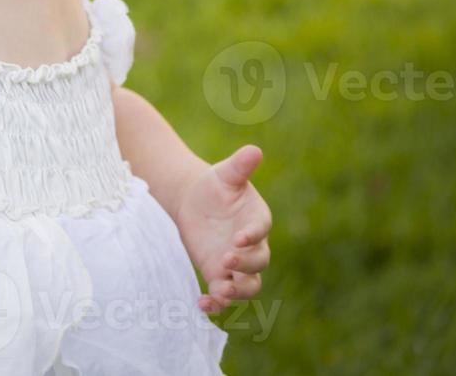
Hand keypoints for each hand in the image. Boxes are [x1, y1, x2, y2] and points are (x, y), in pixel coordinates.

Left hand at [174, 144, 271, 313]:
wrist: (194, 201)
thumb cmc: (215, 186)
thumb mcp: (225, 174)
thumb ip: (240, 166)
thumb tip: (255, 150)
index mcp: (257, 219)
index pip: (261, 229)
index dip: (253, 236)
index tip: (238, 238)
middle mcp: (252, 245)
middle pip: (259, 263)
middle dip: (244, 265)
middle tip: (224, 260)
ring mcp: (237, 264)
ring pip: (248, 286)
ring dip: (236, 292)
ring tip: (218, 292)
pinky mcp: (220, 275)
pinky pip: (224, 295)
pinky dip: (217, 303)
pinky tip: (202, 304)